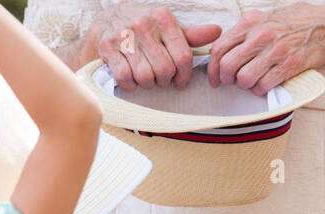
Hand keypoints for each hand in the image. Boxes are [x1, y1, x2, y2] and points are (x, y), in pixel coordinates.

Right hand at [87, 3, 221, 90]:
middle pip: (164, 68)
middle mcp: (144, 24)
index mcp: (163, 17)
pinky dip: (130, 85)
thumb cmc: (143, 27)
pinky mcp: (107, 47)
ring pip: (145, 75)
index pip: (183, 54)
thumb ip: (190, 34)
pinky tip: (132, 82)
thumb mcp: (167, 26)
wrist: (107, 19)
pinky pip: (124, 76)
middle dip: (165, 80)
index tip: (181, 82)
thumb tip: (216, 32)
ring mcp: (124, 36)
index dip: (184, 74)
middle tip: (162, 81)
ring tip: (147, 80)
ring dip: (147, 84)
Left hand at [207, 2, 324, 95]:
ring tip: (253, 81)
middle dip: (226, 79)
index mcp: (252, 22)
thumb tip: (224, 48)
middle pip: (227, 66)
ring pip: (243, 78)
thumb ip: (246, 31)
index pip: (219, 48)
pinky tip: (266, 85)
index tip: (215, 78)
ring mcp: (275, 50)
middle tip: (233, 82)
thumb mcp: (268, 17)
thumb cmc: (298, 21)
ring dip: (245, 85)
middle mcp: (261, 35)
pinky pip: (262, 85)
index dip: (212, 68)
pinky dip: (261, 90)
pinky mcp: (289, 64)